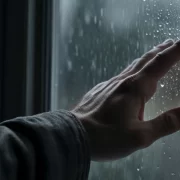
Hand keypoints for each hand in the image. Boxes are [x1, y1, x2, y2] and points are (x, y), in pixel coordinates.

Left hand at [71, 39, 179, 161]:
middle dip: (160, 51)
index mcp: (134, 89)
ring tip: (154, 55)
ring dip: (145, 59)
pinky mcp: (101, 90)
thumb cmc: (106, 137)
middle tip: (170, 43)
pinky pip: (120, 76)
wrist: (74, 134)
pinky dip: (131, 71)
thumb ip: (165, 123)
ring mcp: (109, 84)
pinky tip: (130, 76)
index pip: (159, 64)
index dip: (174, 52)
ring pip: (131, 67)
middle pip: (144, 61)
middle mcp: (122, 82)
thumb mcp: (140, 136)